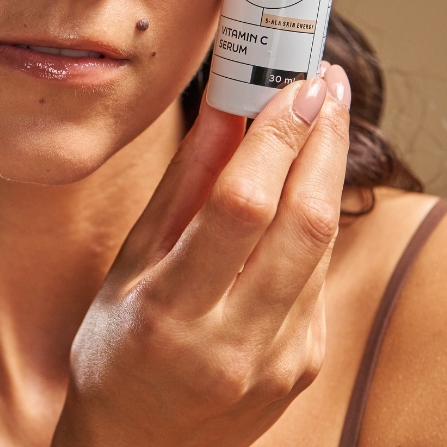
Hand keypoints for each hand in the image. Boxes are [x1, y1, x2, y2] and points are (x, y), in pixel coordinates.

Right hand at [52, 66, 350, 446]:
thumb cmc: (118, 347)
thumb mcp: (130, 262)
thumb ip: (184, 183)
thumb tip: (226, 107)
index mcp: (170, 313)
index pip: (241, 207)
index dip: (276, 138)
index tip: (295, 84)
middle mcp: (234, 343)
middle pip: (305, 223)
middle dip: (324, 140)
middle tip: (324, 83)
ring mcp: (280, 361)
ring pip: (323, 244)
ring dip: (329, 169)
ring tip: (321, 114)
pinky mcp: (306, 364)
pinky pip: (319, 273)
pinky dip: (314, 216)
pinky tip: (303, 184)